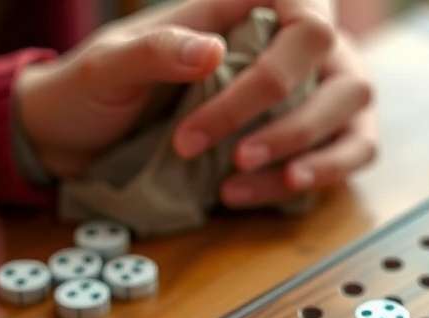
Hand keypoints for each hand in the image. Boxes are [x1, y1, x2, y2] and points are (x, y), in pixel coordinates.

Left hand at [16, 0, 375, 200]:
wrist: (77, 143)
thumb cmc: (90, 92)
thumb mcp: (107, 65)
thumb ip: (156, 50)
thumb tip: (210, 51)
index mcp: (242, 10)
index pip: (302, 16)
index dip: (292, 55)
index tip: (251, 97)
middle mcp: (286, 50)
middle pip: (337, 71)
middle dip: (292, 122)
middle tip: (237, 154)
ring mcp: (305, 94)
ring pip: (351, 114)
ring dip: (313, 154)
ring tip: (251, 182)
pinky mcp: (304, 140)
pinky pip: (343, 155)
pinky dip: (318, 176)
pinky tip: (276, 189)